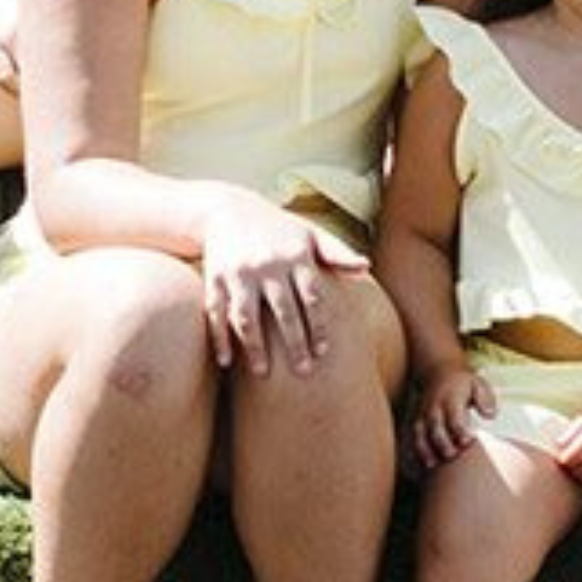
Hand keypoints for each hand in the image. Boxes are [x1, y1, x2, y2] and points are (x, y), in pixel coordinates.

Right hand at [199, 197, 369, 376]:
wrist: (227, 209)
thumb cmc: (277, 228)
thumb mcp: (309, 234)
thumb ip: (336, 252)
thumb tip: (366, 266)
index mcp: (294, 256)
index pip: (311, 297)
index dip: (318, 326)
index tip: (323, 351)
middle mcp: (267, 265)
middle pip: (283, 310)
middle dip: (293, 343)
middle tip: (303, 372)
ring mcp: (239, 273)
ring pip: (246, 316)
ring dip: (254, 347)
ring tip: (263, 373)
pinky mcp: (215, 278)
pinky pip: (216, 313)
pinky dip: (219, 338)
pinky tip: (226, 362)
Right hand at [410, 364, 494, 470]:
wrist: (438, 373)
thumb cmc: (462, 383)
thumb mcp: (477, 383)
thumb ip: (485, 398)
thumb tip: (490, 415)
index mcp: (450, 398)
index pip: (454, 415)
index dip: (460, 429)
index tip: (469, 441)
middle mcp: (434, 407)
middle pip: (435, 426)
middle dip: (442, 442)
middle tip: (453, 455)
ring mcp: (424, 415)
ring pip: (421, 433)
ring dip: (426, 449)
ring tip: (434, 464)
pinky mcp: (418, 421)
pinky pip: (414, 437)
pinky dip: (418, 450)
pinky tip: (426, 463)